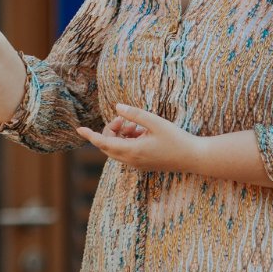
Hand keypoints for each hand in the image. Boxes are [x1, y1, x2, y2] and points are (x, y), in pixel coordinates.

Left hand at [77, 104, 197, 171]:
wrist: (194, 158)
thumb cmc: (177, 139)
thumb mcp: (156, 122)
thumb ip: (135, 114)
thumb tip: (116, 107)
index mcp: (133, 151)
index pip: (103, 143)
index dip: (90, 135)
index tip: (78, 129)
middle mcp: (131, 161)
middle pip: (108, 146)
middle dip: (110, 130)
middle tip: (124, 119)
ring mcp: (137, 165)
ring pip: (117, 149)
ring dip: (120, 135)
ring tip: (135, 125)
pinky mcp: (142, 165)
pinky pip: (126, 152)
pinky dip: (128, 141)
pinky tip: (140, 132)